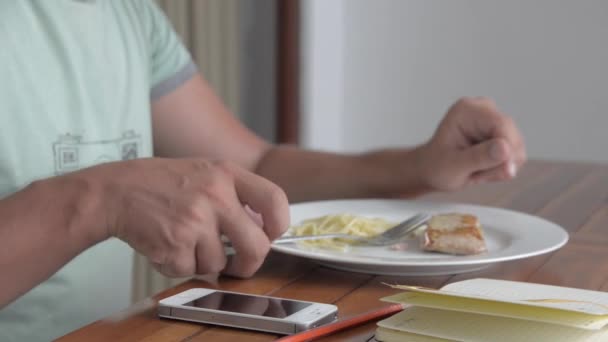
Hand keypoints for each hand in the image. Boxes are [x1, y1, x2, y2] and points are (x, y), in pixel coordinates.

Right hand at [90, 158, 288, 277]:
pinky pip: (189, 271)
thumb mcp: (204, 172)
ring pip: (218, 264)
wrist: (114, 191)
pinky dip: (178, 265)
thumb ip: (235, 193)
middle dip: (249, 264)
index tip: (269, 235)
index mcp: (226, 173)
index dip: (279, 224)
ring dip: (202, 261)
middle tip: (238, 265)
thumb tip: (261, 227)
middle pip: (257, 246)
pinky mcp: (174, 245)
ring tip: (182, 239)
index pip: (275, 200)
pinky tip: (165, 243)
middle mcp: (215, 196)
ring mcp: (195, 221)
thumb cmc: (160, 183)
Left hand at [418, 97, 525, 190]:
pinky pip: (515, 155)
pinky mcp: (503, 134)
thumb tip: (505, 148)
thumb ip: (479, 157)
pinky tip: (482, 169)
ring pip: (516, 149)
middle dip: (499, 163)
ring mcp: (495, 121)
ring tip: (475, 171)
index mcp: (467, 110)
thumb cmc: (437, 166)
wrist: (433, 170)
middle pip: (512, 137)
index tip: (503, 170)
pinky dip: (501, 168)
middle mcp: (484, 109)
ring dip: (499, 168)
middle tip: (475, 174)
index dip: (507, 150)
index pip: (501, 125)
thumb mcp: (453, 165)